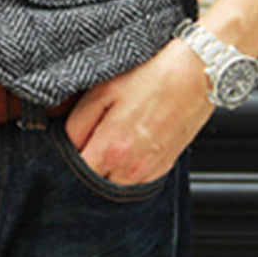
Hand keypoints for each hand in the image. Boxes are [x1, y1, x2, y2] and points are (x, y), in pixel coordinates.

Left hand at [64, 38, 213, 185]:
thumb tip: (61, 139)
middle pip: (92, 182)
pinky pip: (134, 178)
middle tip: (86, 134)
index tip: (64, 138)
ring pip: (113, 183)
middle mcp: (131, 170)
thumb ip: (77, 121)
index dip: (64, 154)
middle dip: (84, 162)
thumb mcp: (103, 89)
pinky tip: (127, 138)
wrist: (196, 73)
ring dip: (105, 165)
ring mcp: (149, 172)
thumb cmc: (151, 75)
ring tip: (109, 133)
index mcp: (112, 150)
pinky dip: (125, 165)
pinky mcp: (163, 168)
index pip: (73, 171)